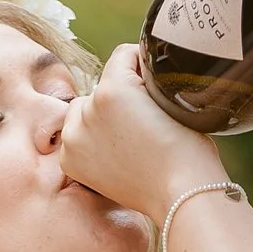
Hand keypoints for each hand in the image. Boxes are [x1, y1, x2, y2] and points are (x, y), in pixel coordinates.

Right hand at [57, 42, 210, 224]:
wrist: (183, 197)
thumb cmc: (163, 189)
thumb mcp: (117, 174)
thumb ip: (103, 148)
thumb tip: (113, 119)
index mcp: (69, 156)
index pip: (83, 119)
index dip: (113, 124)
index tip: (137, 143)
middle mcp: (73, 132)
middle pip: (96, 97)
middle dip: (122, 107)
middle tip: (150, 135)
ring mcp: (91, 110)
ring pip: (113, 77)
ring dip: (136, 90)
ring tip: (157, 123)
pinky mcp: (112, 92)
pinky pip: (126, 54)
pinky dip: (146, 64)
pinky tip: (163, 95)